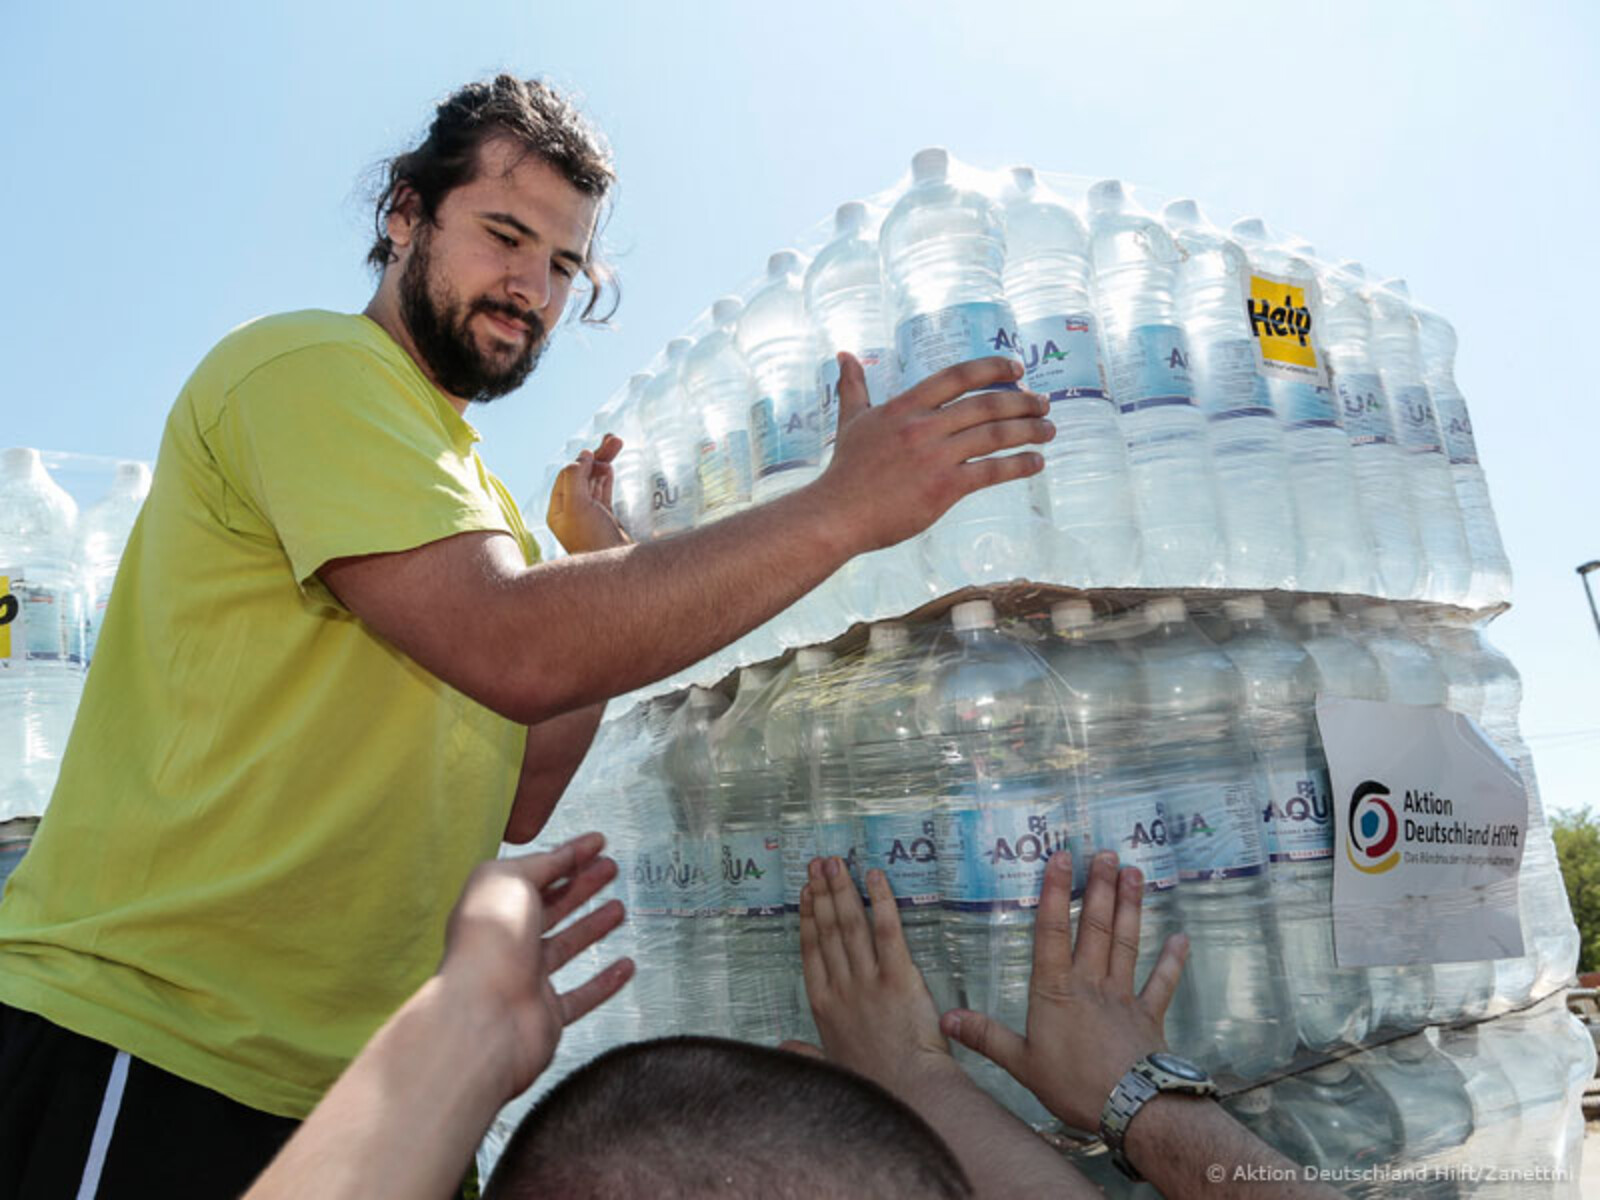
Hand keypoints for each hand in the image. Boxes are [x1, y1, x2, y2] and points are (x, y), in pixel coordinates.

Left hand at [438, 831, 633, 1102]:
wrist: (485, 1018)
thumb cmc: (490, 944)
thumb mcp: (511, 880)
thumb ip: (540, 864)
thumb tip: (562, 854)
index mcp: (495, 905)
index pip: (536, 872)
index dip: (568, 854)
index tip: (596, 842)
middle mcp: (508, 940)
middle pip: (551, 907)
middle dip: (581, 885)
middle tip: (610, 869)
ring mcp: (527, 977)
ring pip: (566, 946)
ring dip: (593, 925)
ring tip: (619, 907)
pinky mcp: (546, 1012)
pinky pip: (582, 994)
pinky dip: (605, 981)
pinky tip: (625, 965)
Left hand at [548, 433, 629, 553]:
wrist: (616, 570)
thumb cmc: (593, 540)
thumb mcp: (577, 506)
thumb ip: (575, 478)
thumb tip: (582, 456)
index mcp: (558, 510)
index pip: (567, 476)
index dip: (582, 460)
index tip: (595, 451)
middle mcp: (571, 512)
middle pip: (582, 476)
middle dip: (597, 457)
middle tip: (615, 439)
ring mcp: (589, 516)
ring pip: (595, 482)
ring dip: (604, 462)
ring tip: (617, 443)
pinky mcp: (605, 520)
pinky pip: (604, 493)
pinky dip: (607, 478)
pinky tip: (611, 466)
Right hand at [799, 857, 955, 1093]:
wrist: (908, 1092)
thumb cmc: (874, 1085)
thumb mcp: (828, 1068)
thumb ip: (803, 1053)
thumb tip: (781, 1046)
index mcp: (823, 1005)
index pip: (811, 950)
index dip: (808, 917)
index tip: (805, 893)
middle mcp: (841, 986)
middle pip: (829, 929)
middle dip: (822, 892)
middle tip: (819, 863)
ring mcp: (869, 979)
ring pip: (851, 924)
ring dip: (842, 890)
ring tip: (836, 863)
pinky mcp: (899, 976)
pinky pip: (887, 930)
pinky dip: (880, 900)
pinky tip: (874, 877)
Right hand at [816, 353, 1052, 553]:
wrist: (836, 515)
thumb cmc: (845, 470)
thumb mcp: (850, 420)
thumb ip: (852, 386)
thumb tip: (843, 354)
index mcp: (905, 406)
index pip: (958, 375)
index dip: (993, 367)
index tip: (1018, 367)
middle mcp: (923, 426)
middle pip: (986, 403)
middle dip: (1023, 401)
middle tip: (1044, 403)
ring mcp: (935, 456)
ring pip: (995, 434)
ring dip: (1029, 430)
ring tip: (1049, 431)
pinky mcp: (943, 488)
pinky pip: (991, 471)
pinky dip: (1019, 464)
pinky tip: (1036, 462)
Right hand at [940, 850, 1187, 1132]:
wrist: (1132, 1107)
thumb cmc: (1073, 1084)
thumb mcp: (1020, 1063)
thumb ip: (985, 1036)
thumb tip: (945, 1019)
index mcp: (1055, 990)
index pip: (1052, 932)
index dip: (1055, 893)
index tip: (1061, 857)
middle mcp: (1090, 983)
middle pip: (1094, 927)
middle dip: (1099, 887)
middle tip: (1105, 853)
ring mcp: (1123, 996)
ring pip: (1126, 943)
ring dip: (1130, 907)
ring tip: (1134, 873)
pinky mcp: (1149, 1015)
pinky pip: (1162, 982)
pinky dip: (1172, 960)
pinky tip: (1181, 938)